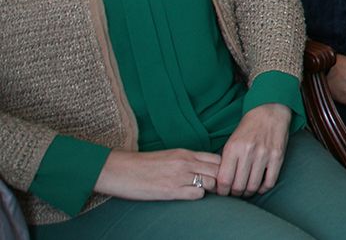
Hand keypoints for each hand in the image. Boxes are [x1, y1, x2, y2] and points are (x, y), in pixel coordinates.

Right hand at [95, 149, 221, 199]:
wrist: (119, 170)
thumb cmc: (143, 164)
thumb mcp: (169, 156)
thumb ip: (188, 160)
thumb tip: (205, 168)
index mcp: (185, 153)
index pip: (217, 158)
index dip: (222, 168)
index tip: (219, 176)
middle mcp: (185, 163)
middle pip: (219, 171)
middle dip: (222, 180)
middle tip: (218, 188)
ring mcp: (179, 176)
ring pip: (212, 183)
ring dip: (211, 190)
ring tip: (204, 193)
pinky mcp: (171, 191)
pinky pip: (197, 194)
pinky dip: (197, 196)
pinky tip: (189, 196)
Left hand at [215, 103, 290, 196]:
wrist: (269, 112)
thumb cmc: (248, 128)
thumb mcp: (231, 141)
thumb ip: (227, 160)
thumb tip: (222, 182)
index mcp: (233, 148)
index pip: (224, 179)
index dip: (222, 191)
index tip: (223, 193)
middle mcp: (248, 152)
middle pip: (238, 186)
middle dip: (235, 193)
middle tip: (235, 193)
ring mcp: (264, 155)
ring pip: (253, 186)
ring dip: (248, 193)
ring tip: (246, 191)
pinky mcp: (278, 156)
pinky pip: (270, 181)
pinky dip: (263, 188)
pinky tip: (260, 186)